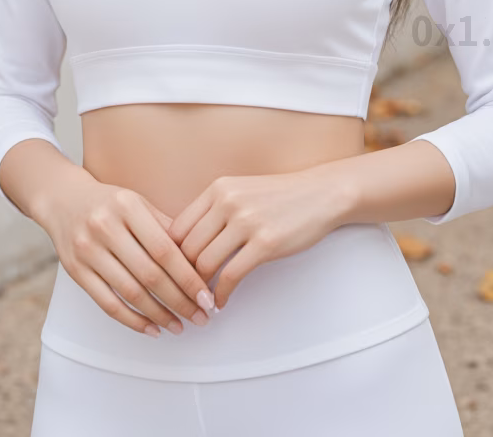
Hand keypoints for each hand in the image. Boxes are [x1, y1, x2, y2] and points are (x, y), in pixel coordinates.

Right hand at [40, 175, 215, 335]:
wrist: (63, 200)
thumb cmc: (109, 203)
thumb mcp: (138, 203)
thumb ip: (165, 227)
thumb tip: (198, 261)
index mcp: (128, 207)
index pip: (164, 249)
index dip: (188, 277)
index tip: (206, 295)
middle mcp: (106, 228)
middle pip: (149, 274)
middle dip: (179, 300)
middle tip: (200, 316)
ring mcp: (88, 250)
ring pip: (130, 292)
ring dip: (159, 314)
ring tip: (180, 325)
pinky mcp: (76, 271)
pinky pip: (107, 304)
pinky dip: (132, 320)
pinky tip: (152, 328)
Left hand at [167, 170, 344, 309]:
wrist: (321, 193)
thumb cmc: (280, 196)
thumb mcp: (240, 191)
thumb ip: (213, 211)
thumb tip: (185, 245)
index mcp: (218, 189)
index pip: (177, 227)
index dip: (171, 255)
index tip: (174, 273)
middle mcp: (228, 202)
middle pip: (187, 248)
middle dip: (183, 276)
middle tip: (185, 293)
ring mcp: (247, 222)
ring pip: (205, 264)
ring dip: (200, 289)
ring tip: (202, 300)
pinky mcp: (265, 243)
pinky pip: (231, 276)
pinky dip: (221, 295)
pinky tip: (221, 301)